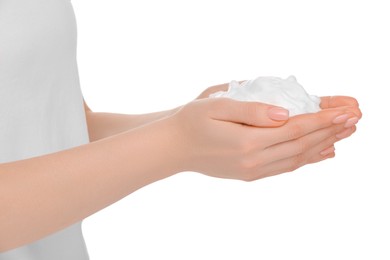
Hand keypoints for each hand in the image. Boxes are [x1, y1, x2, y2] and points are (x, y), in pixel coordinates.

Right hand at [171, 97, 360, 180]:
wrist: (172, 148)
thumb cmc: (190, 122)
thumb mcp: (216, 106)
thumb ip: (251, 110)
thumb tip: (283, 113)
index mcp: (247, 141)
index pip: (295, 128)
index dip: (322, 119)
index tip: (345, 110)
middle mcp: (253, 160)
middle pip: (302, 145)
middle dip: (330, 131)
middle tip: (354, 120)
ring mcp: (252, 170)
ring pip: (297, 158)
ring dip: (322, 145)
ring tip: (344, 135)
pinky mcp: (249, 174)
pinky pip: (285, 167)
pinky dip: (306, 159)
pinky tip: (319, 154)